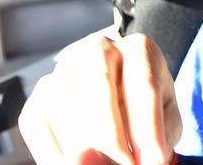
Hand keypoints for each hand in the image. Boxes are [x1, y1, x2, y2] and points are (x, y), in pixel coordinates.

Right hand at [19, 32, 181, 164]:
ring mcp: (64, 70)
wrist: (121, 104)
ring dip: (81, 142)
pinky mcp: (38, 97)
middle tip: (124, 163)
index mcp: (138, 49)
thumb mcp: (165, 120)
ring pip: (62, 97)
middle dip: (110, 131)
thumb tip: (137, 160)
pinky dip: (52, 150)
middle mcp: (99, 49)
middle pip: (98, 80)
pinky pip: (36, 121)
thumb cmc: (147, 111)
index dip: (147, 127)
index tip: (154, 159)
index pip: (143, 82)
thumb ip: (157, 135)